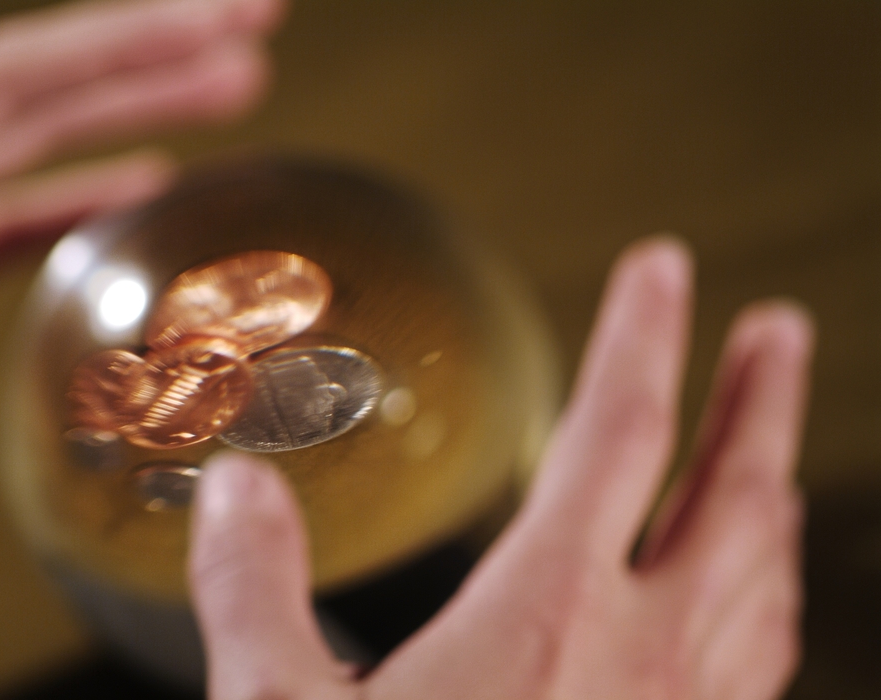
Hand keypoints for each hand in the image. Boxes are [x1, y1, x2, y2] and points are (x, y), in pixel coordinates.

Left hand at [0, 0, 283, 394]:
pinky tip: (141, 190)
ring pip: (45, 143)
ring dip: (141, 111)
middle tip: (256, 31)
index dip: (132, 39)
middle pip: (51, 90)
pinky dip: (86, 193)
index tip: (228, 17)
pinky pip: (17, 212)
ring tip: (232, 91)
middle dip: (160, 54)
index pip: (26, 79)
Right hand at [187, 238, 814, 699]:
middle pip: (731, 494)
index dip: (644, 334)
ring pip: (762, 577)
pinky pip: (755, 659)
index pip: (617, 433)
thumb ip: (256, 586)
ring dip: (773, 491)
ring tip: (772, 445)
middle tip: (781, 329)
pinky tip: (752, 593)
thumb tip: (233, 487)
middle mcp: (641, 658)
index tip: (665, 264)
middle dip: (760, 399)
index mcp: (544, 618)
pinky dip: (765, 598)